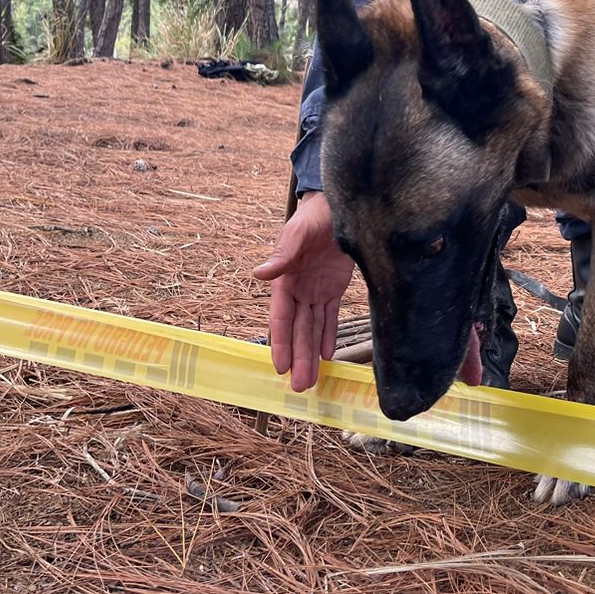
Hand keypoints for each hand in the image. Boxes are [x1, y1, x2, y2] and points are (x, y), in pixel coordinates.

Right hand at [252, 190, 355, 391]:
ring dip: (311, 354)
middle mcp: (298, 289)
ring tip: (311, 382)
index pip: (281, 317)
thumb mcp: (297, 234)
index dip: (281, 342)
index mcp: (285, 279)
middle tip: (300, 387)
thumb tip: (258, 274)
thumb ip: (281, 256)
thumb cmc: (313, 216)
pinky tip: (327, 356)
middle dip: (298, 358)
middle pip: (298, 330)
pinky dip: (328, 335)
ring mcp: (316, 290)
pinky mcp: (334, 288)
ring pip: (313, 328)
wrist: (336, 205)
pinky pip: (330, 316)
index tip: (279, 367)